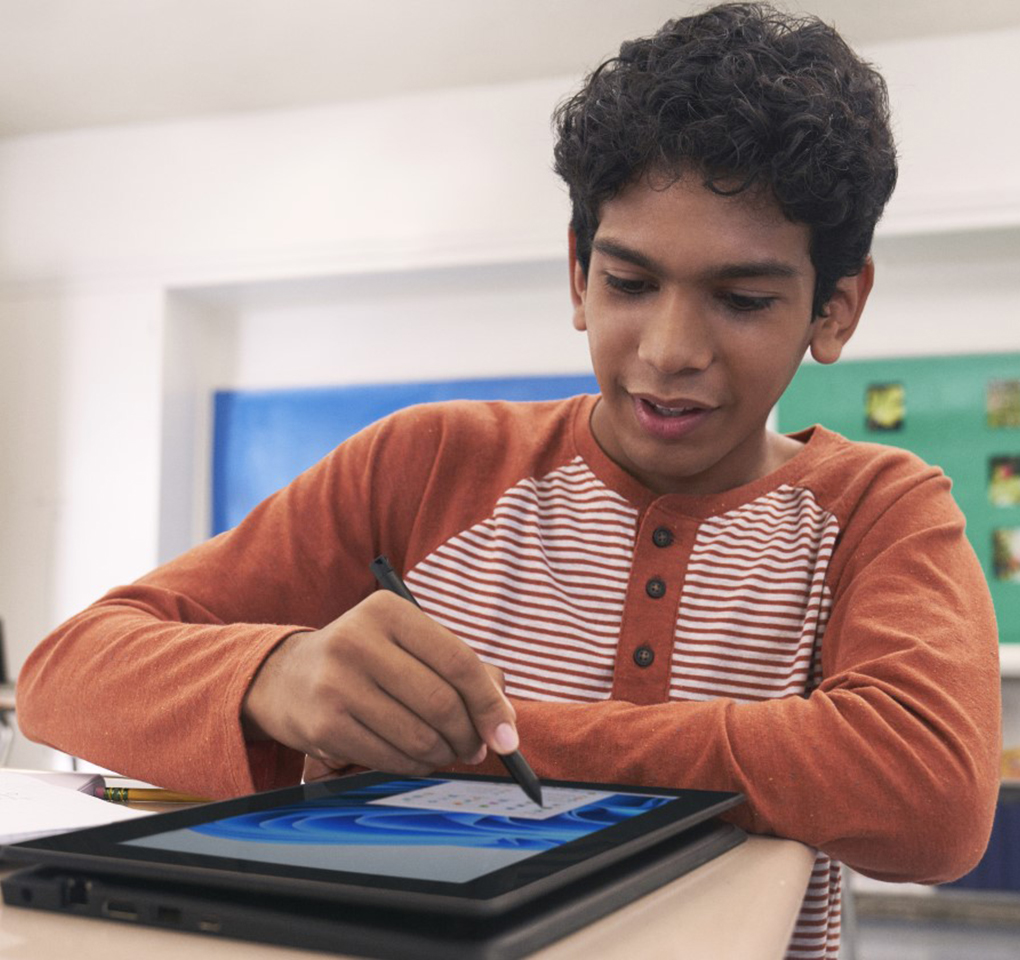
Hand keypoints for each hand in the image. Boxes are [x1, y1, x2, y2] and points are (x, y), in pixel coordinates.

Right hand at [241, 591, 517, 776]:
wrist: (286, 676)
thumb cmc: (365, 660)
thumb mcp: (404, 643)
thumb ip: (455, 670)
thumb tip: (504, 724)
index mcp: (388, 611)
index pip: (458, 661)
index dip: (490, 704)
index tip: (508, 736)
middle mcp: (359, 640)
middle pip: (441, 703)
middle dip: (469, 736)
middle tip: (475, 748)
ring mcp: (337, 683)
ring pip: (418, 736)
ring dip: (443, 755)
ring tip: (445, 753)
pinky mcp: (323, 724)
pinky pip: (390, 758)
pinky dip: (414, 766)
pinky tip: (416, 759)